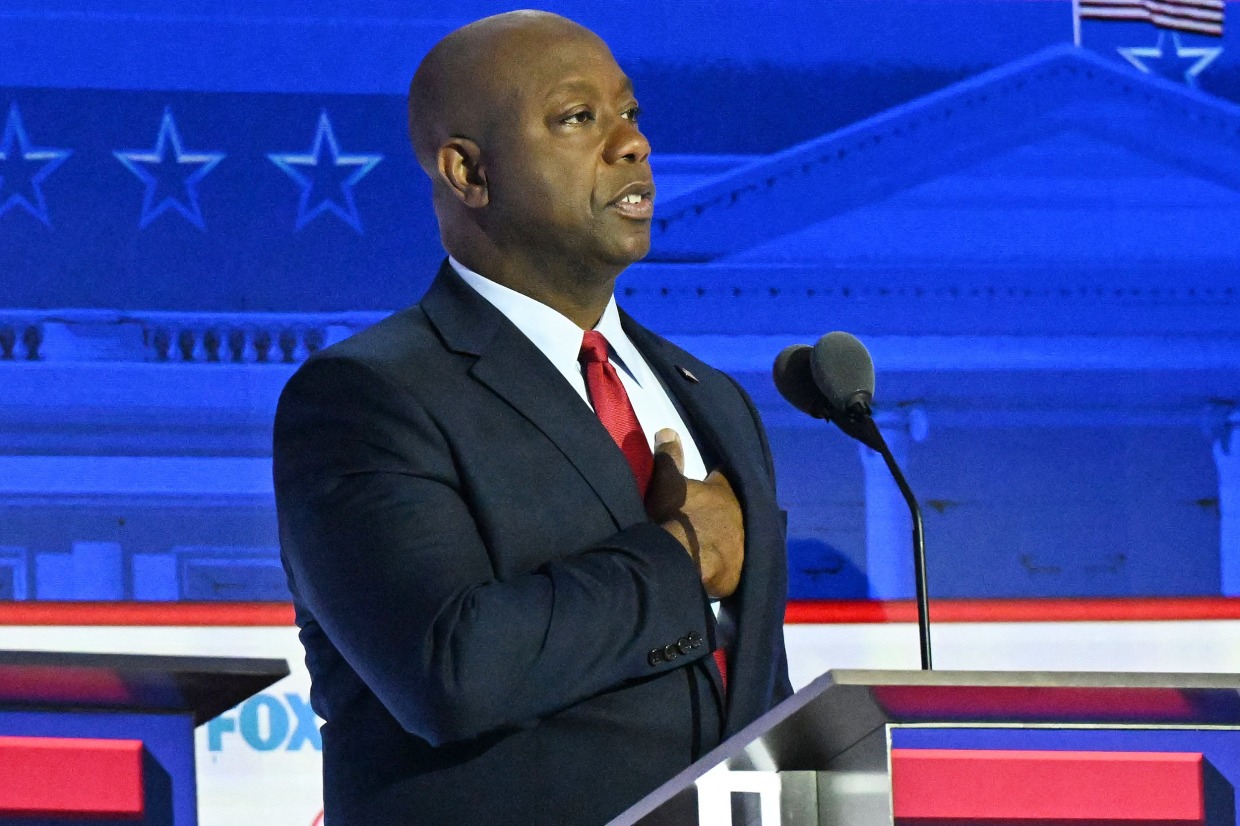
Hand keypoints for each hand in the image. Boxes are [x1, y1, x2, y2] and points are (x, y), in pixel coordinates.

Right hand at [645, 429, 744, 598]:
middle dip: (727, 509)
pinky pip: (736, 562)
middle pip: (738, 506)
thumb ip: (669, 457)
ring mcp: (744, 542)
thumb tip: (668, 430)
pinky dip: (728, 562)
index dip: (719, 478)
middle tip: (712, 514)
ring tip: (714, 541)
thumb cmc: (676, 516)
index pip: (727, 477)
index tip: (713, 479)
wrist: (685, 560)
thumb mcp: (667, 484)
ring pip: (741, 534)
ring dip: (730, 536)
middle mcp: (742, 513)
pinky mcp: (741, 569)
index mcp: (726, 490)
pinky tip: (717, 565)